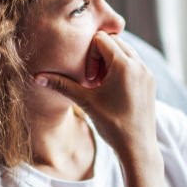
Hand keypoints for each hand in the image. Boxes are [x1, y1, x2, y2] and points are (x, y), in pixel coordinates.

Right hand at [34, 32, 156, 161]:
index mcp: (124, 65)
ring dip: (111, 61)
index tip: (88, 77)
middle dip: (100, 55)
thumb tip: (36, 77)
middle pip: (114, 42)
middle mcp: (139, 64)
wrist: (137, 147)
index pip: (101, 39)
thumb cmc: (111, 125)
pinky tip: (113, 90)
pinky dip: (122, 68)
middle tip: (92, 80)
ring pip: (126, 51)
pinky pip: (135, 63)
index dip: (89, 53)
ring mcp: (147, 72)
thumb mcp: (85, 102)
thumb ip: (61, 85)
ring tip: (102, 85)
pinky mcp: (150, 81)